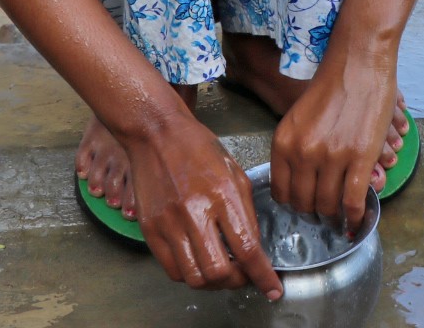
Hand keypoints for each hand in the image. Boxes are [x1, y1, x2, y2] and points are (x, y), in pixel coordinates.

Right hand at [123, 109, 282, 298]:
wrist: (157, 134)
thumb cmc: (199, 147)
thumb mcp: (234, 171)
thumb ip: (245, 211)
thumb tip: (252, 246)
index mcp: (223, 194)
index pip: (247, 248)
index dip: (262, 275)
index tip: (272, 289)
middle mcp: (195, 212)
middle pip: (220, 272)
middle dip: (238, 282)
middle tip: (244, 276)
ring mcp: (170, 224)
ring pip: (195, 278)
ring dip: (214, 283)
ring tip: (222, 271)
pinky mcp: (151, 231)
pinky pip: (173, 270)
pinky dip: (190, 275)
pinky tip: (199, 261)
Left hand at [269, 48, 396, 228]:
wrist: (359, 61)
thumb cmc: (331, 84)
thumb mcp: (299, 117)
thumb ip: (295, 148)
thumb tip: (302, 183)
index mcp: (283, 142)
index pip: (281, 193)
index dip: (294, 204)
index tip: (304, 205)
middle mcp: (302, 152)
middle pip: (304, 203)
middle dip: (314, 213)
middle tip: (324, 213)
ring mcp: (331, 157)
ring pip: (328, 206)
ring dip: (335, 217)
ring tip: (340, 216)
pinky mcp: (359, 158)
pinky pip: (353, 202)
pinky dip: (355, 218)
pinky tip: (357, 221)